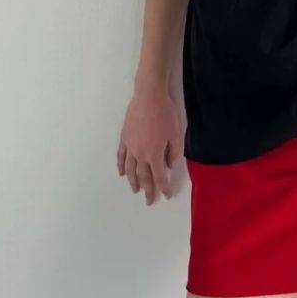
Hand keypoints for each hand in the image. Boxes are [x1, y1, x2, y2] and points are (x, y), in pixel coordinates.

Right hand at [117, 86, 182, 204]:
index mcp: (155, 155)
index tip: (167, 196)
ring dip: (133, 181)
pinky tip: (122, 173)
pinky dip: (121, 166)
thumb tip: (168, 165)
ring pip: (130, 169)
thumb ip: (172, 153)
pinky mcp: (124, 138)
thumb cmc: (165, 114)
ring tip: (136, 190)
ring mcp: (130, 147)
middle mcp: (140, 154)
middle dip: (148, 190)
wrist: (149, 97)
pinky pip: (121, 156)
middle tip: (150, 201)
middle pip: (144, 176)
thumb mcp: (175, 134)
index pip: (160, 177)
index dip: (164, 188)